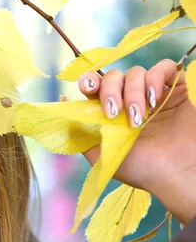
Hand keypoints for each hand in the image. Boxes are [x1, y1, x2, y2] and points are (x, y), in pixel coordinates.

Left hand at [78, 59, 195, 223]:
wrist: (175, 174)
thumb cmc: (141, 168)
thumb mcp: (101, 154)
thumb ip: (81, 133)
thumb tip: (62, 103)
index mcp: (112, 112)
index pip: (96, 87)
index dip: (89, 82)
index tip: (87, 87)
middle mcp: (131, 100)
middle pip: (114, 76)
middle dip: (109, 90)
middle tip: (113, 113)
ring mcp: (155, 93)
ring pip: (136, 72)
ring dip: (131, 92)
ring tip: (137, 119)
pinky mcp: (178, 88)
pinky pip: (165, 67)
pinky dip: (155, 77)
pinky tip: (152, 99)